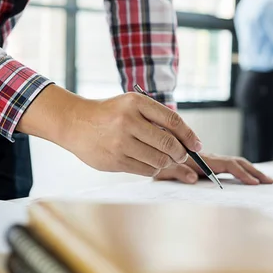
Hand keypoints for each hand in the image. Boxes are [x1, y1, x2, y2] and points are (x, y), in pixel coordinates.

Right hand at [19, 85, 202, 177]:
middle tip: (183, 155)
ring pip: (159, 160)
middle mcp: (128, 121)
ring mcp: (121, 142)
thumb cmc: (110, 114)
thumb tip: (186, 139)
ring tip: (166, 159)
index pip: (173, 120)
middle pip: (168, 143)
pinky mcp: (115, 160)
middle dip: (181, 153)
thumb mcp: (131, 105)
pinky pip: (145, 170)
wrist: (75, 123)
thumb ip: (156, 118)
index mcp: (136, 103)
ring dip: (168, 162)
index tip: (197, 145)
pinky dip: (154, 168)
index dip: (189, 135)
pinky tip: (151, 163)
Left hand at [154, 153, 272, 184]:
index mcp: (201, 160)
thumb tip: (194, 179)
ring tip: (265, 179)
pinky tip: (248, 176)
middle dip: (254, 171)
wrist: (151, 150)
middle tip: (269, 181)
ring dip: (250, 170)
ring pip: (234, 163)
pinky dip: (242, 170)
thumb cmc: (156, 163)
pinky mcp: (207, 164)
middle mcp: (208, 158)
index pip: (227, 165)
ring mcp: (209, 160)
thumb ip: (175, 172)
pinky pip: (228, 166)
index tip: (253, 182)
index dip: (241, 173)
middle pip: (236, 162)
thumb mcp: (162, 171)